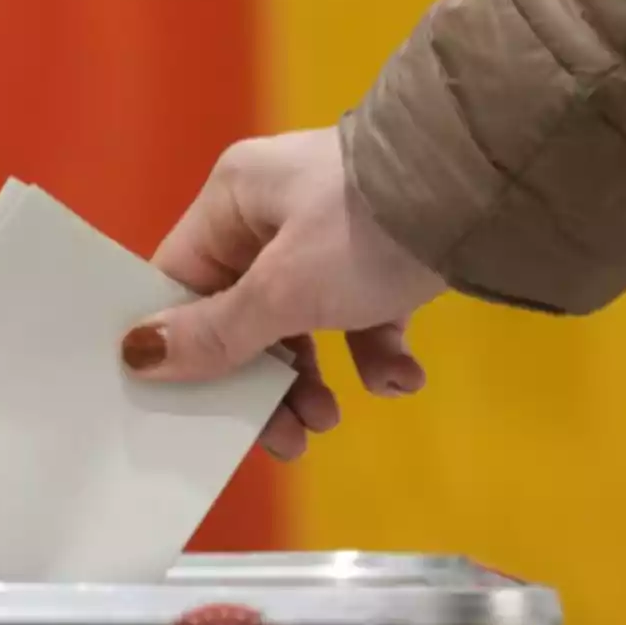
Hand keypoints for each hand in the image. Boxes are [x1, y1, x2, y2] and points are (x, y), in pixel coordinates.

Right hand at [120, 126, 446, 460]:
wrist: (491, 189)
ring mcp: (332, 232)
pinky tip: (402, 377)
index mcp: (233, 200)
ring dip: (312, 378)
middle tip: (283, 435)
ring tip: (333, 418)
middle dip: (262, 380)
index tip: (188, 406)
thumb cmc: (363, 232)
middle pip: (242, 313)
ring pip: (300, 321)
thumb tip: (134, 357)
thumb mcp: (284, 290)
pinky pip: (359, 313)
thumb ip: (216, 333)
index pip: (181, 279)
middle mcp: (273, 211)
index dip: (179, 344)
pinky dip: (373, 351)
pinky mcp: (386, 252)